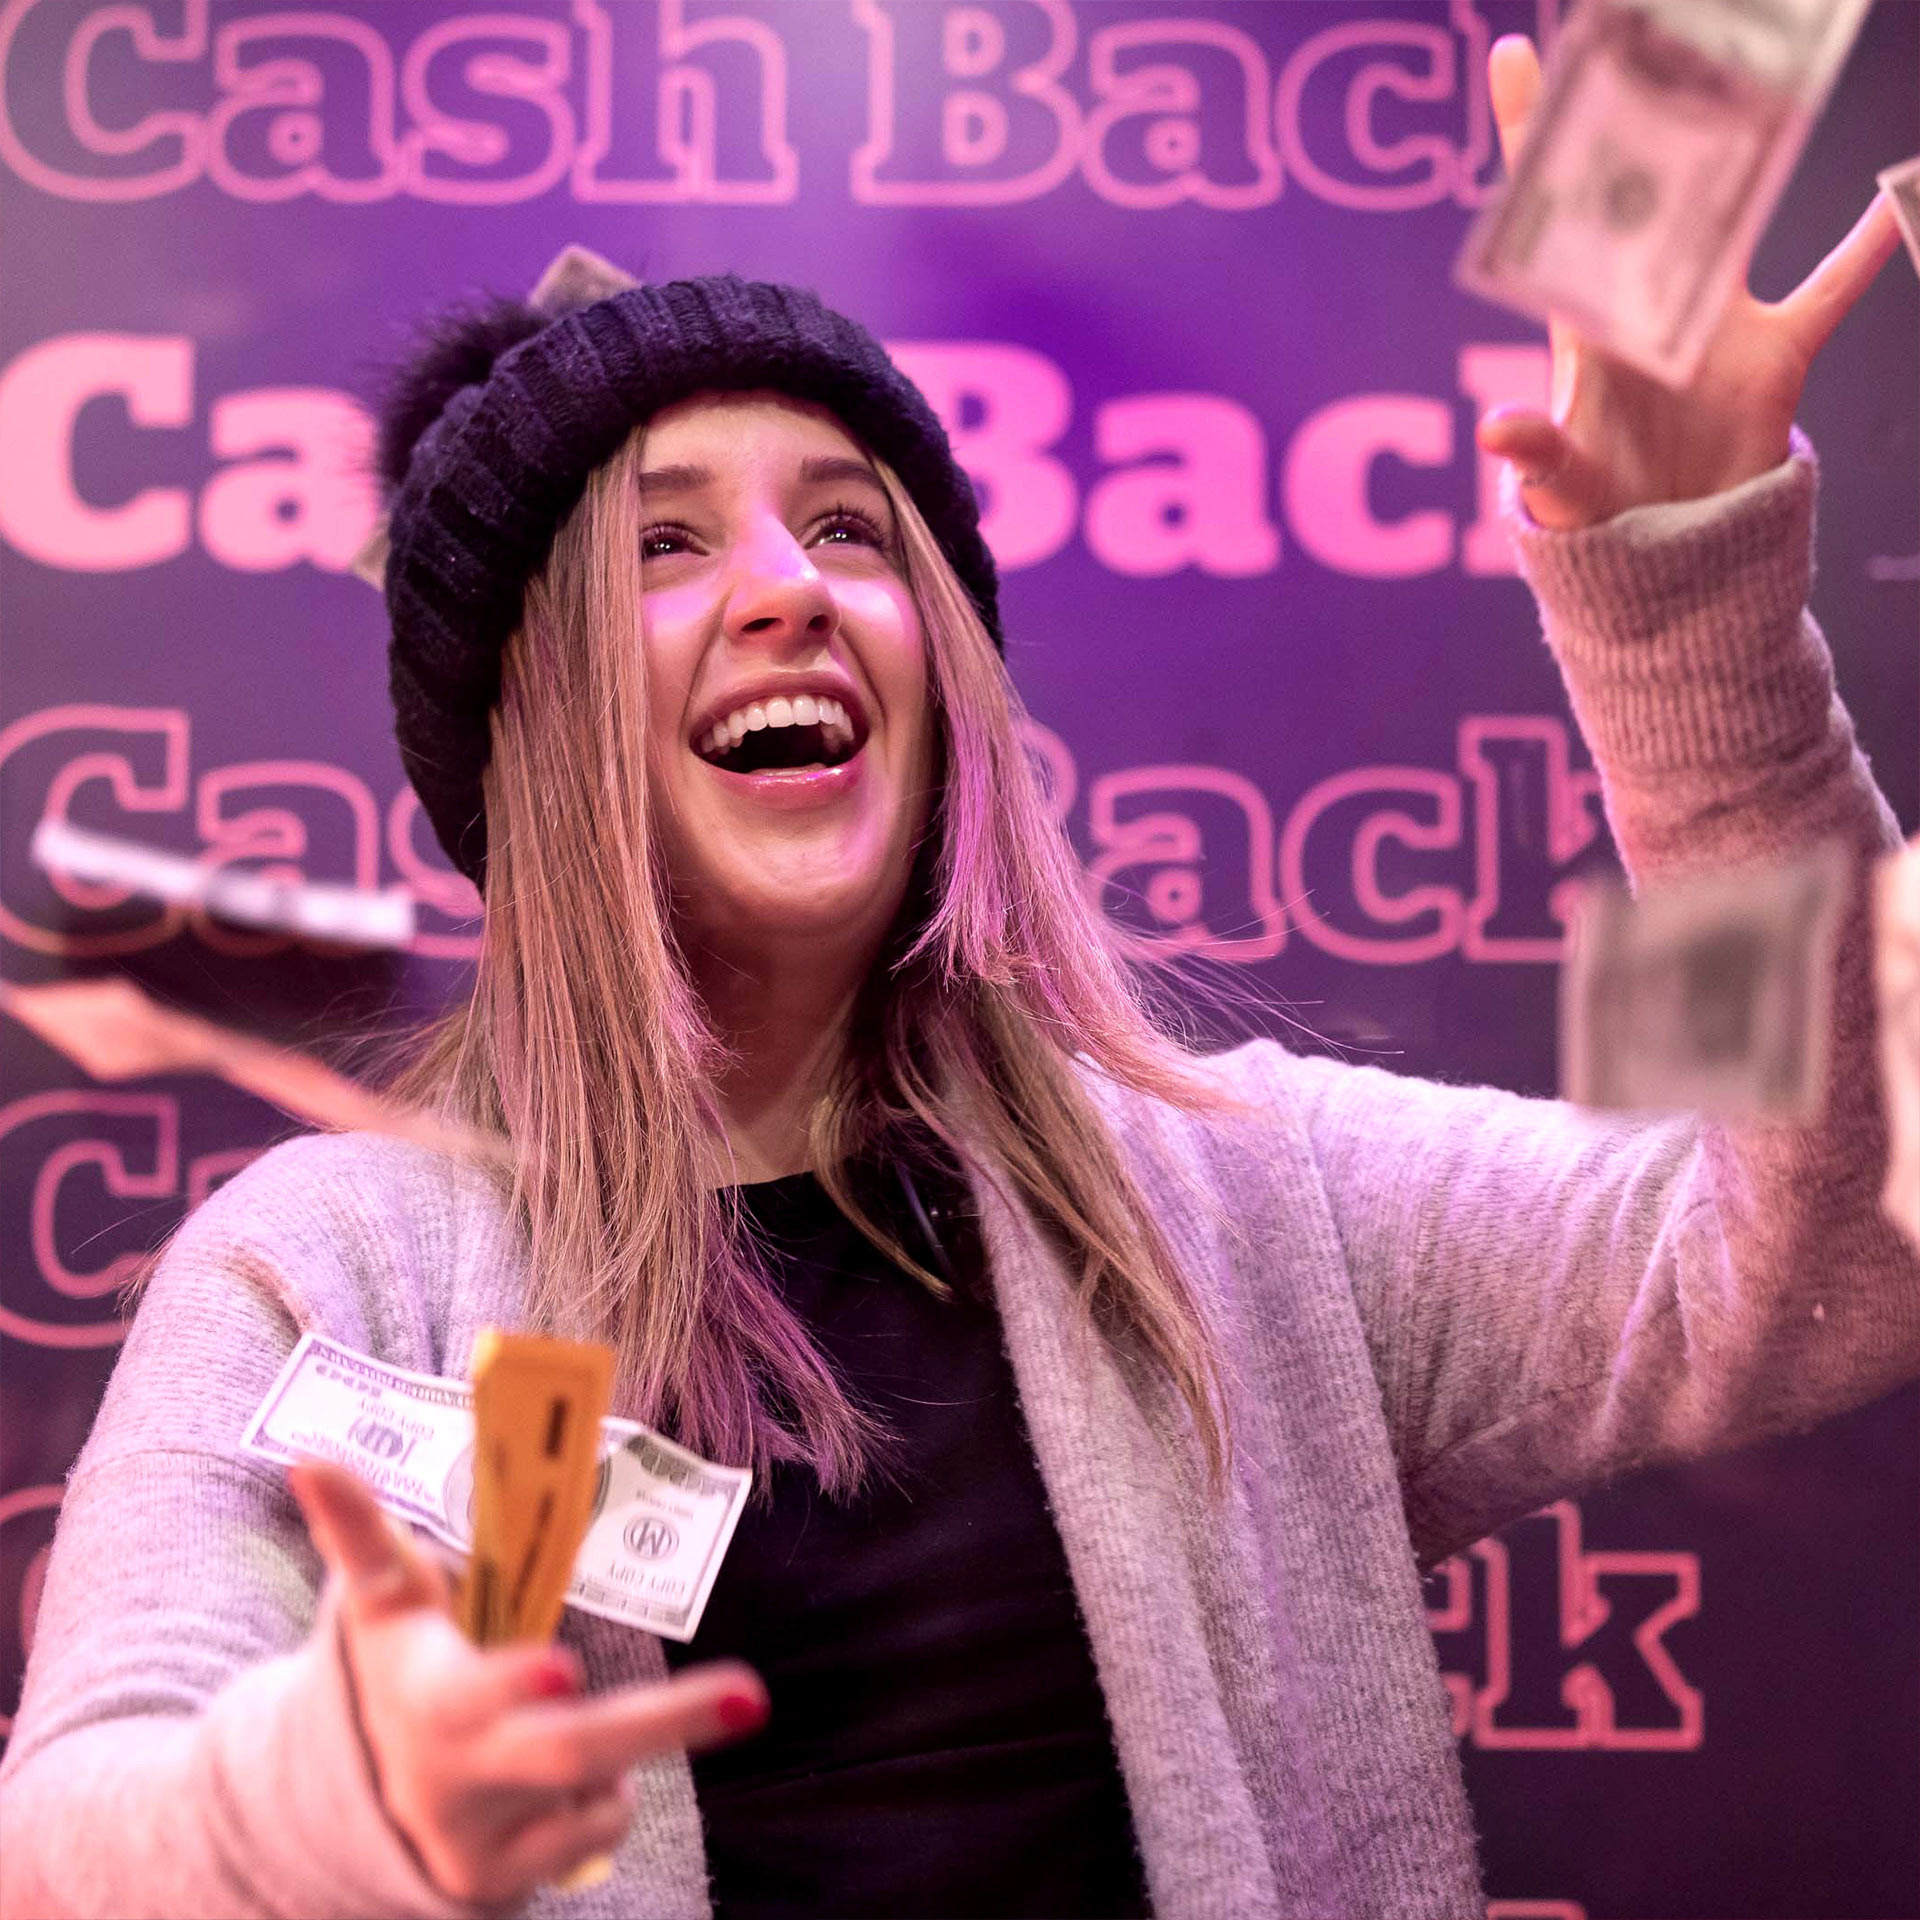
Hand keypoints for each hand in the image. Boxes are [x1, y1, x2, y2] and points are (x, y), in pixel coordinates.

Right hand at [290, 1459, 767, 1905]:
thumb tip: (309, 1457)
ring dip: (634, 1743)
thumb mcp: (377, 1602)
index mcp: (423, 1690)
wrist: (347, 1806)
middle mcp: (450, 1768)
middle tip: (750, 1695)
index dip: (509, 1678)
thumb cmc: (392, 1666)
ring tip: (603, 1708)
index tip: (561, 1666)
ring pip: (595, 1789)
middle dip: (665, 1720)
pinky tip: (569, 1775)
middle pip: (570, 1747)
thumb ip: (357, 1531)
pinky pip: (593, 1830)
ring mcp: (475, 1832)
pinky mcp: (497, 1880)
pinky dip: (605, 1796)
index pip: (465, 1690)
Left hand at [1474, 34, 1900, 529]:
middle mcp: (1652, 304)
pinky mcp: (1774, 355)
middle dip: (1639, 105)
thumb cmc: (1597, 519)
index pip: (1552, 214)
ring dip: (1749, 145)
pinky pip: (1830, 290)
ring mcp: (1715, 323)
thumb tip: (1495, 427)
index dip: (1533, 138)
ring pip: (1738, 214)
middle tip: (1632, 16)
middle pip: (1646, 183)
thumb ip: (1537, 454)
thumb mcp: (1564, 489)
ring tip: (1756, 65)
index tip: (1516, 55)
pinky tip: (1906, 197)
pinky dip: (1867, 250)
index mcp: (1588, 325)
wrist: (1669, 556)